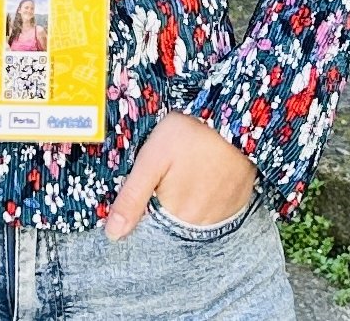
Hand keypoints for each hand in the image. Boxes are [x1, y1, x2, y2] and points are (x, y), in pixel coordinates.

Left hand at [103, 112, 258, 239]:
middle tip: (170, 171)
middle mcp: (202, 222)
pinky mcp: (237, 203)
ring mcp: (222, 214)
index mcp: (177, 215)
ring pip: (193, 216)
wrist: (236, 115)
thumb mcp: (151, 159)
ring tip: (186, 170)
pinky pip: (215, 210)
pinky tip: (203, 176)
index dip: (144, 207)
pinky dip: (206, 197)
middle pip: (173, 222)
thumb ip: (132, 197)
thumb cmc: (191, 133)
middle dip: (165, 203)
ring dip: (186, 201)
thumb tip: (112, 233)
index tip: (148, 185)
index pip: (152, 226)